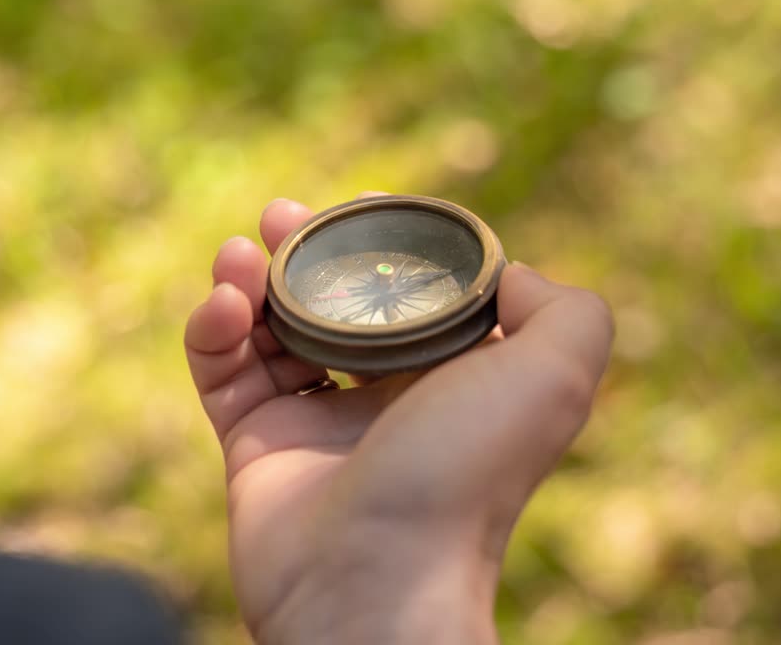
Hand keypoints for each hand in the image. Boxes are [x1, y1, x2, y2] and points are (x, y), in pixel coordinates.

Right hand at [184, 197, 613, 644]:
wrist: (375, 577)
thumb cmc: (466, 469)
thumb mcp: (555, 376)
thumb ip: (566, 312)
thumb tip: (513, 274)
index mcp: (456, 379)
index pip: (418, 292)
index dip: (389, 242)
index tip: (362, 204)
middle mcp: (390, 399)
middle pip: (339, 302)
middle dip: (309, 249)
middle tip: (280, 214)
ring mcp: (320, 424)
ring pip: (274, 330)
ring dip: (252, 280)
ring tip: (238, 253)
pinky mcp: (257, 447)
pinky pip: (225, 374)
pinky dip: (215, 331)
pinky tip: (223, 305)